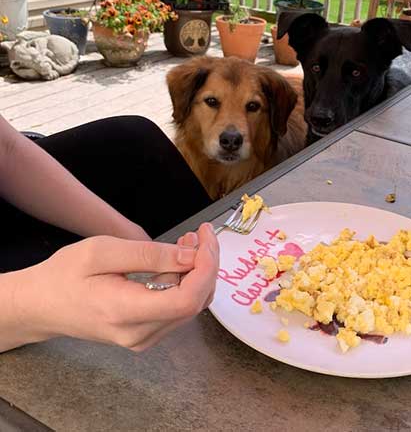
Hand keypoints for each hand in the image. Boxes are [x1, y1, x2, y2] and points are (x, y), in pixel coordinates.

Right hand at [14, 223, 218, 351]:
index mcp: (126, 312)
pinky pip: (178, 309)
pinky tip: (177, 260)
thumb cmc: (65, 275)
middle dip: (206, 264)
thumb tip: (192, 257)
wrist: (41, 305)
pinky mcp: (145, 333)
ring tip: (188, 242)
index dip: (206, 267)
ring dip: (198, 272)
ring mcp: (143, 338)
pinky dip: (186, 282)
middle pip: (195, 302)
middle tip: (200, 234)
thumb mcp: (103, 251)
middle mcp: (139, 334)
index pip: (188, 300)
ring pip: (191, 306)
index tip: (206, 238)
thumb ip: (149, 255)